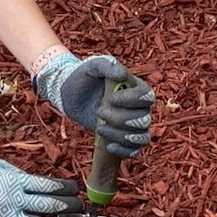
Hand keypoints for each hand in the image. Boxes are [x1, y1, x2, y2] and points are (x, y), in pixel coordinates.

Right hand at [0, 149, 80, 216]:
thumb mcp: (1, 166)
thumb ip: (21, 177)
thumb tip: (40, 185)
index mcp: (16, 180)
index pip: (50, 186)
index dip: (66, 189)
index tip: (76, 191)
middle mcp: (14, 199)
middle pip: (50, 206)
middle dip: (69, 209)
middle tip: (81, 210)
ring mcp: (7, 216)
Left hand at [35, 53, 154, 157]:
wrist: (69, 93)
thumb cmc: (83, 76)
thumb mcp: (93, 66)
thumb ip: (107, 65)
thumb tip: (122, 75)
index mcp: (136, 88)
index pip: (147, 96)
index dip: (132, 100)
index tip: (111, 99)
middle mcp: (139, 107)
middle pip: (143, 119)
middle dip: (121, 119)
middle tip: (99, 111)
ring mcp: (132, 124)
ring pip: (141, 136)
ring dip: (120, 135)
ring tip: (100, 128)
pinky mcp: (123, 138)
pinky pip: (135, 150)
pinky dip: (125, 151)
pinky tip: (109, 146)